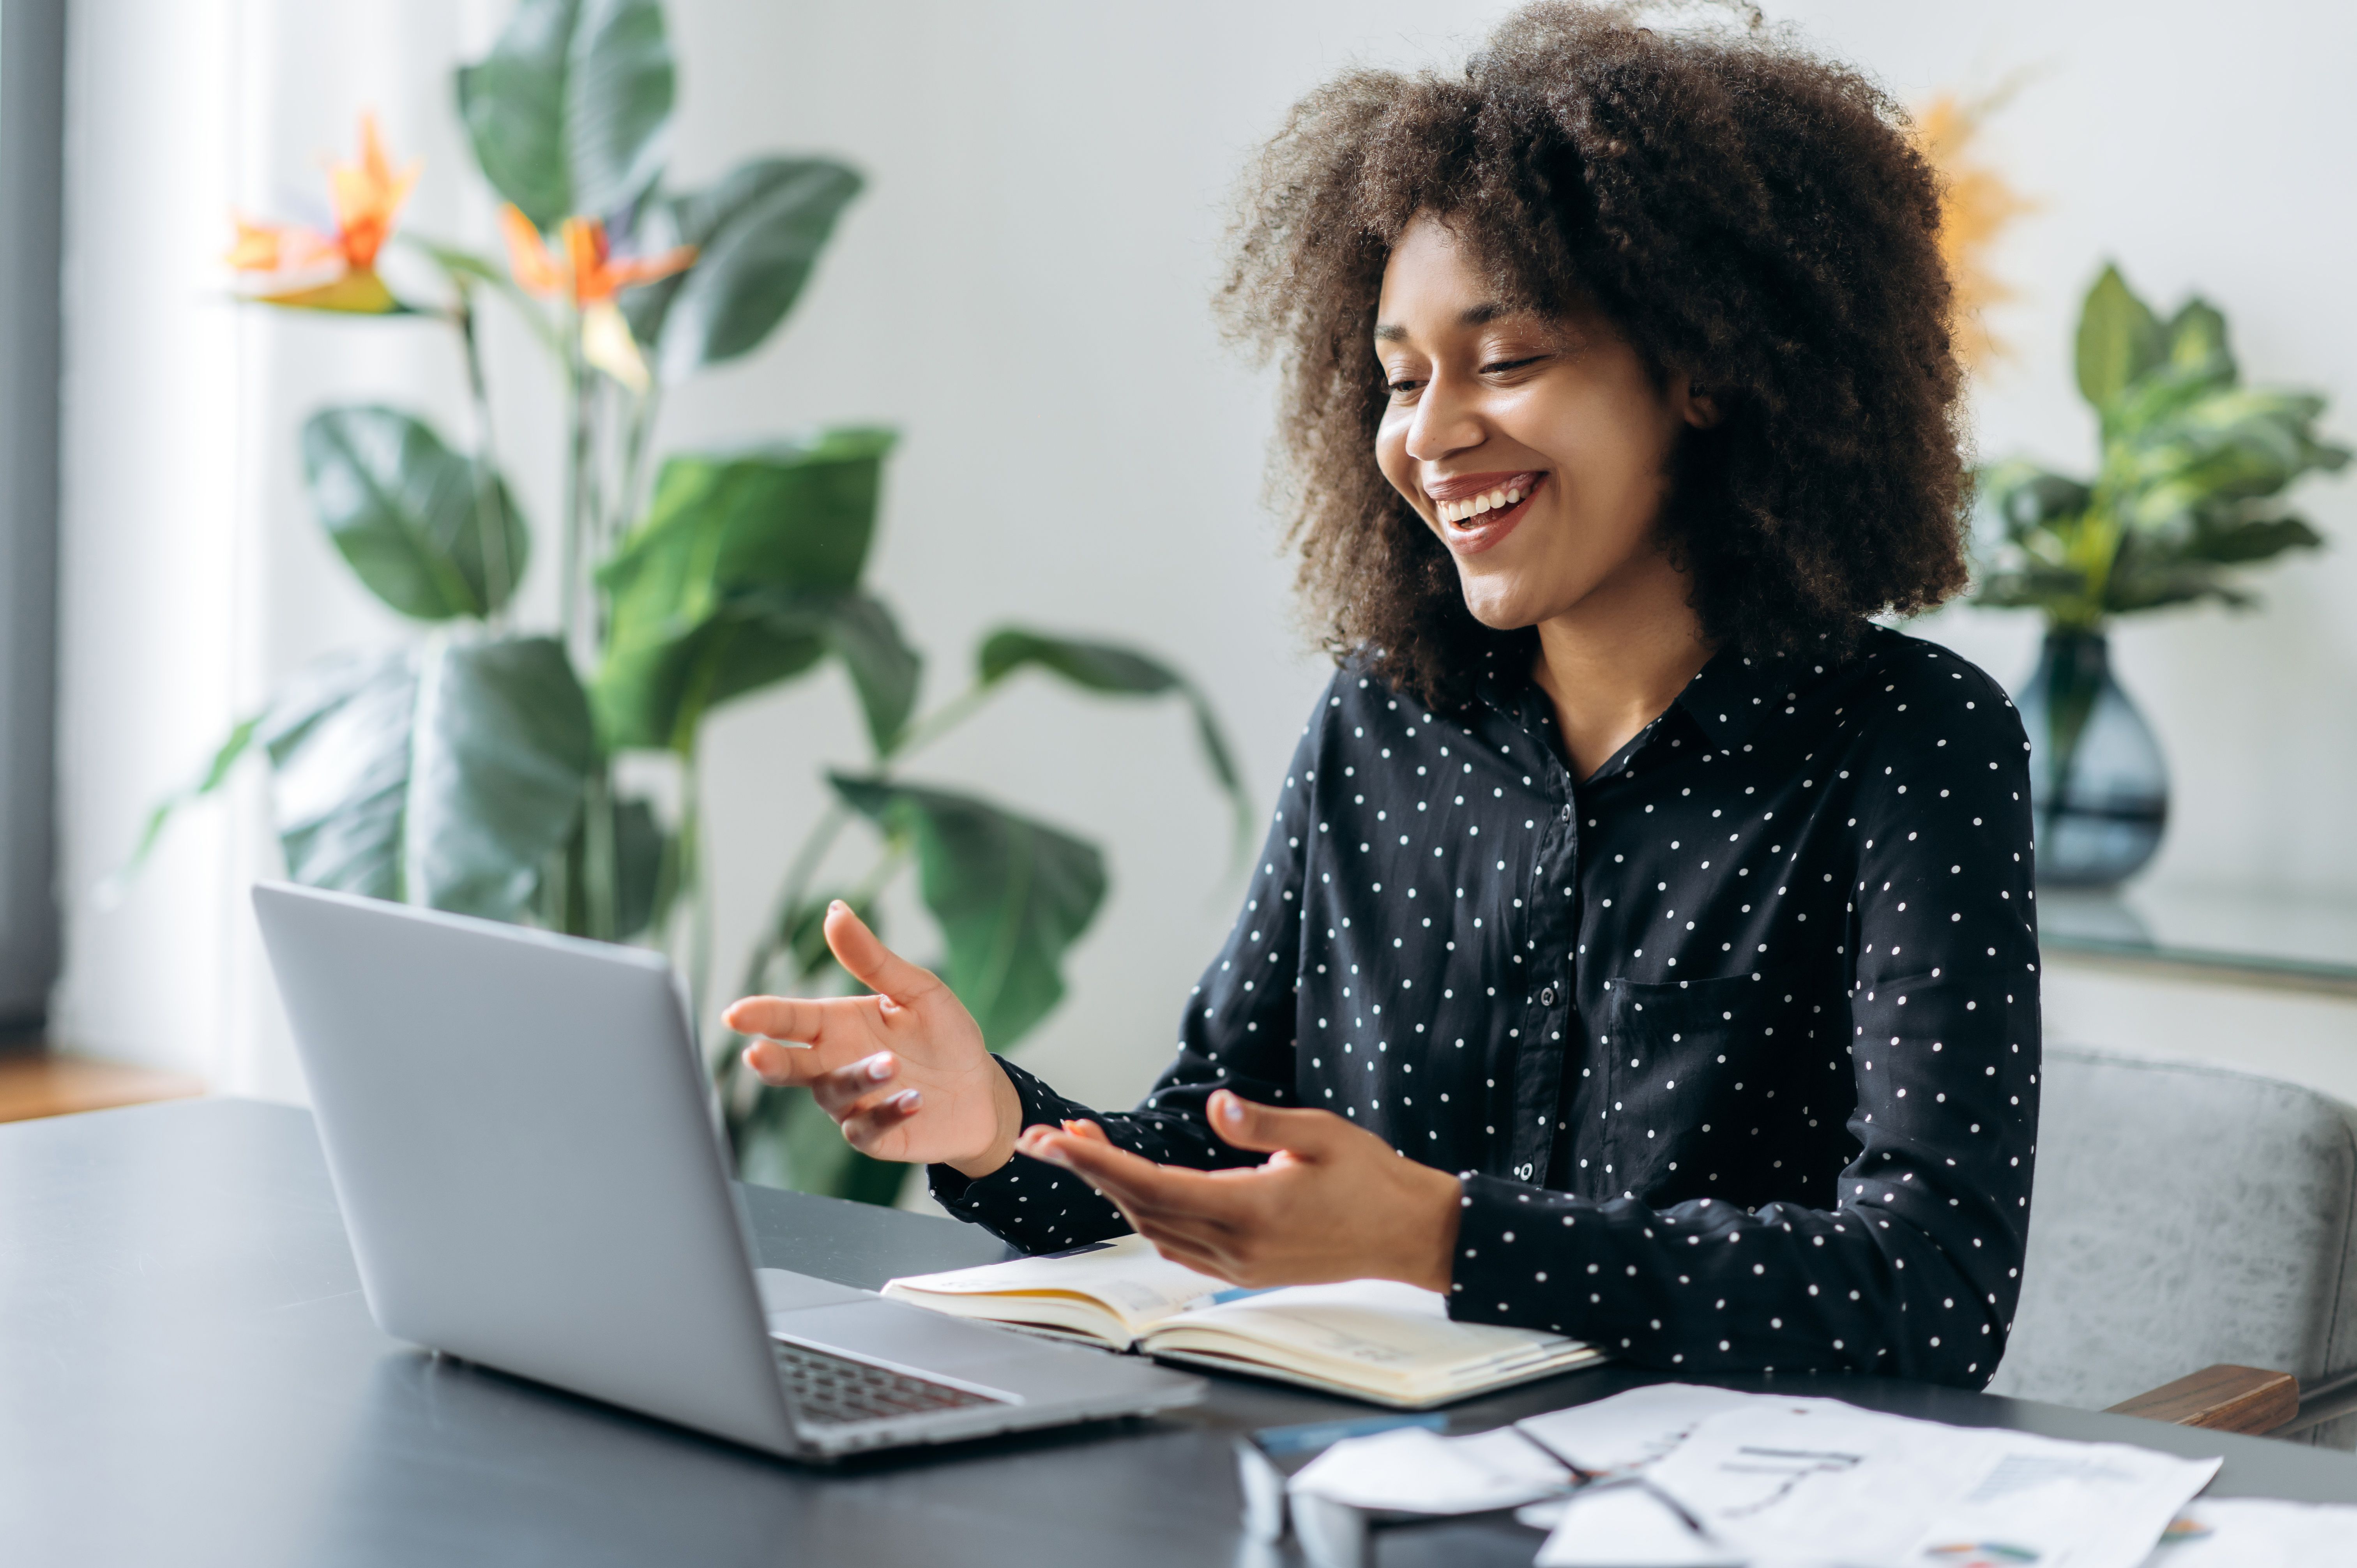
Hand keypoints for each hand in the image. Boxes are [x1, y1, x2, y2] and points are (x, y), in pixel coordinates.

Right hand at [721, 902, 1021, 1177]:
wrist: (981, 1091)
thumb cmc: (943, 1036)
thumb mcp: (917, 990)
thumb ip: (873, 958)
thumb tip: (835, 911)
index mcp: (837, 1025)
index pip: (790, 1018)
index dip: (762, 1015)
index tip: (735, 1013)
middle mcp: (834, 1064)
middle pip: (789, 1064)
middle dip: (770, 1060)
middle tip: (756, 1054)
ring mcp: (851, 1102)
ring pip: (833, 1092)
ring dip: (859, 1076)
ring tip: (891, 1063)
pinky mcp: (875, 1134)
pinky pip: (868, 1127)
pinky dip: (887, 1112)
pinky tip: (913, 1099)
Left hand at [1014, 1090, 1462, 1291]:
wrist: (1408, 1235)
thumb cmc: (1371, 1178)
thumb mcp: (1323, 1135)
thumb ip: (1264, 1124)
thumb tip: (1216, 1106)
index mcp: (1249, 1211)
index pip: (1152, 1184)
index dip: (1097, 1162)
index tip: (1056, 1141)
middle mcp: (1234, 1247)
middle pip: (1141, 1208)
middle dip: (1089, 1172)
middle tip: (1049, 1139)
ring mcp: (1237, 1266)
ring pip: (1154, 1229)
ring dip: (1115, 1191)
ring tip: (1084, 1151)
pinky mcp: (1244, 1272)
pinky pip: (1177, 1246)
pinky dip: (1146, 1215)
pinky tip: (1134, 1188)